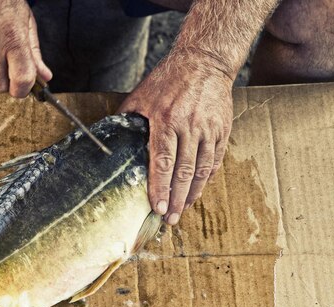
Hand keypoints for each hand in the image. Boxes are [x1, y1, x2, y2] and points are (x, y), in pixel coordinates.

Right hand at [0, 0, 51, 96]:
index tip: (23, 88)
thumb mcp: (25, 22)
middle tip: (7, 66)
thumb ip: (34, 53)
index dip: (23, 89)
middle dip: (5, 81)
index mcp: (13, 39)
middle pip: (0, 86)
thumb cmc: (1, 0)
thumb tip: (44, 77)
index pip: (21, 80)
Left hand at [118, 49, 233, 224]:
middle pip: (183, 171)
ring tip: (182, 210)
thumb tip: (111, 143)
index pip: (162, 161)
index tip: (156, 208)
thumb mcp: (141, 96)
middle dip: (175, 199)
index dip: (159, 187)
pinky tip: (198, 190)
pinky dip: (207, 178)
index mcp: (166, 120)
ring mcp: (209, 129)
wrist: (205, 61)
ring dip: (192, 193)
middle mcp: (190, 127)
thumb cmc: (168, 79)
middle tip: (170, 219)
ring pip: (201, 170)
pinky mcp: (222, 130)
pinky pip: (215, 160)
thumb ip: (128, 120)